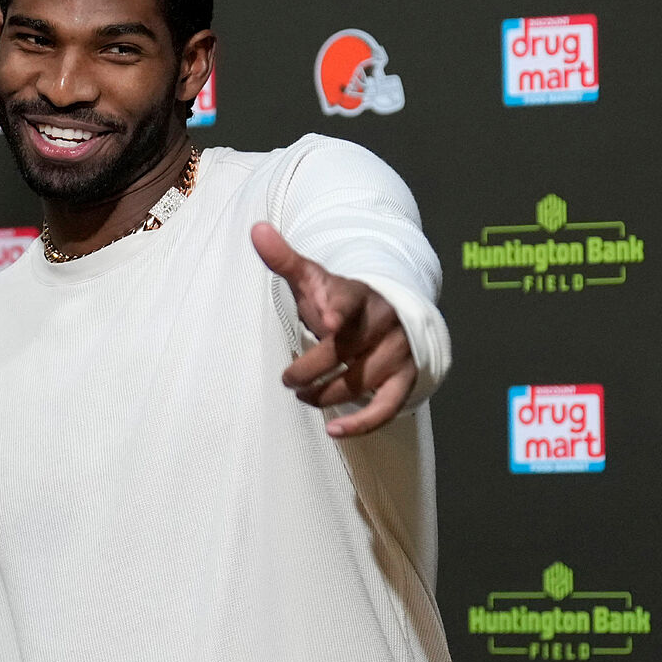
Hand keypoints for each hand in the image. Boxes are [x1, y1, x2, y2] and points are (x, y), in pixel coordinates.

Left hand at [251, 222, 415, 437]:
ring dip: (326, 394)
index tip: (327, 318)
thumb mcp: (314, 279)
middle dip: (311, 367)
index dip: (338, 307)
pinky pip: (387, 407)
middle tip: (287, 379)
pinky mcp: (404, 380)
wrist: (388, 313)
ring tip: (303, 395)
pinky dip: (362, 423)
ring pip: (361, 380)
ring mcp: (397, 353)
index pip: (349, 298)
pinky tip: (335, 432)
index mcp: (359, 294)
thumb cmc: (341, 299)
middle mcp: (383, 322)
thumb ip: (284, 258)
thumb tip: (256, 229)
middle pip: (345, 349)